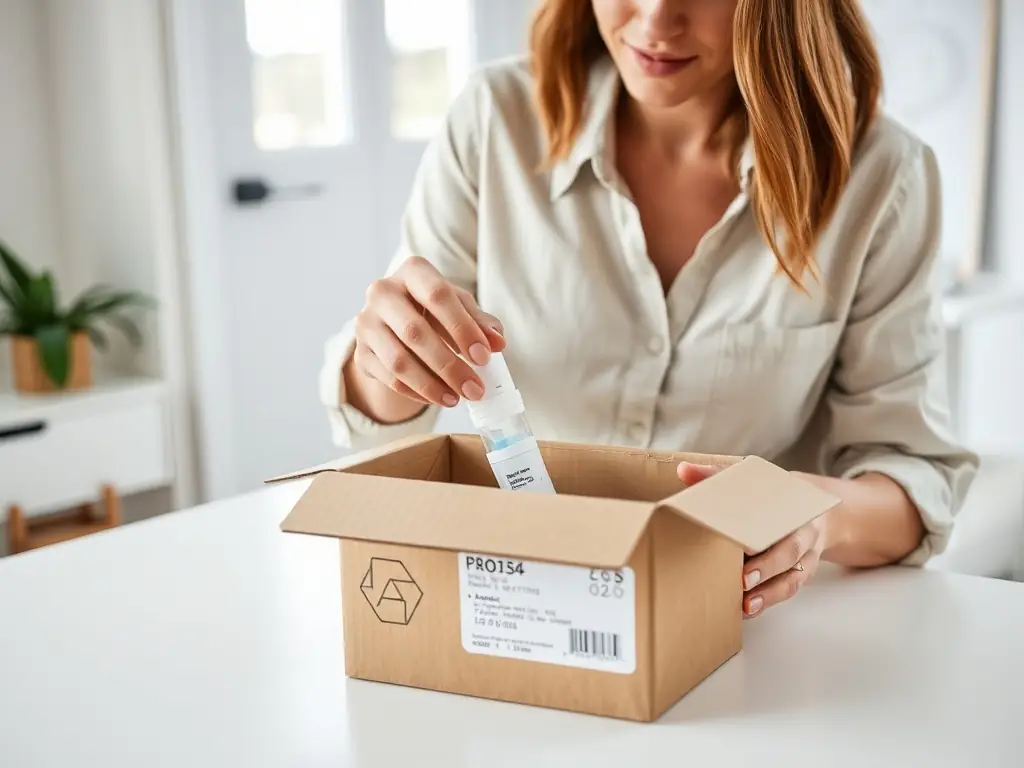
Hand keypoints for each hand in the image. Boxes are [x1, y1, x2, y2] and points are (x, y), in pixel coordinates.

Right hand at [352, 257, 504, 407]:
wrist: (395, 323)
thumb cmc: (434, 311)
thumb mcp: (460, 309)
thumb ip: (481, 323)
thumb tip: (498, 342)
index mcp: (413, 272)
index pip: (437, 296)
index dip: (462, 328)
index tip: (483, 357)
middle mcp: (383, 292)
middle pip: (415, 332)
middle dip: (449, 366)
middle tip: (474, 389)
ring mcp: (366, 323)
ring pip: (398, 361)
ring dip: (431, 385)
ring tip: (456, 399)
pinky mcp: (361, 352)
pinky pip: (388, 378)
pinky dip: (416, 392)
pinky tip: (438, 398)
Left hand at [677, 462, 832, 618]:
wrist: (819, 513)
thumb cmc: (775, 498)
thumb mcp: (753, 482)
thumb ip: (718, 476)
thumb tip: (684, 470)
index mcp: (791, 505)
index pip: (779, 514)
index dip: (762, 528)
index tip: (743, 544)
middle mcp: (804, 531)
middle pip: (790, 550)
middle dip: (767, 567)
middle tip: (742, 580)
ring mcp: (806, 556)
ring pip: (793, 577)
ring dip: (770, 593)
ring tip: (746, 605)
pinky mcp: (803, 574)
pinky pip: (790, 589)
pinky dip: (770, 601)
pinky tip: (750, 610)